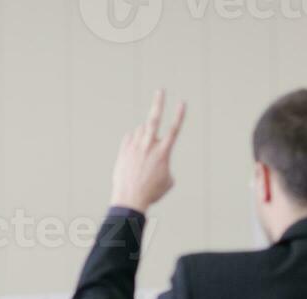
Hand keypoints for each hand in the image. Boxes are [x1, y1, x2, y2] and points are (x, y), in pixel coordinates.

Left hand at [110, 90, 185, 212]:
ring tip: (144, 152)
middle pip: (154, 119)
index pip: (174, 129)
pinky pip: (130, 138)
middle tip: (160, 91)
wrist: (130, 199)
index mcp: (163, 152)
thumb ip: (165, 165)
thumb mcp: (167, 181)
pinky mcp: (123, 151)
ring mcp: (135, 147)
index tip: (182, 102)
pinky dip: (134, 140)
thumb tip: (158, 159)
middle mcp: (149, 146)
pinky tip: (135, 151)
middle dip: (158, 103)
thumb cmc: (152, 192)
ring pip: (141, 130)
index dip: (179, 115)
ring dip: (145, 135)